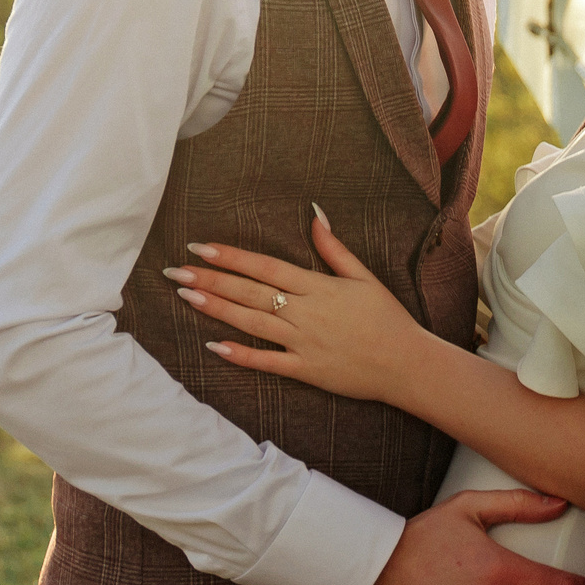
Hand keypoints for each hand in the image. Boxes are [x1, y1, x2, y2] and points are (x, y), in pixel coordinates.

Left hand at [165, 208, 421, 404]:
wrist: (407, 363)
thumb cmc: (388, 318)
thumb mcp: (364, 277)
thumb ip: (334, 248)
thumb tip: (315, 214)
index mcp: (319, 287)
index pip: (266, 267)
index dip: (232, 257)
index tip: (201, 248)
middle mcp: (307, 313)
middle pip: (251, 292)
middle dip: (211, 280)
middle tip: (176, 272)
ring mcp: (304, 343)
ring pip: (252, 323)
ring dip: (217, 309)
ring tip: (186, 297)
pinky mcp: (306, 370)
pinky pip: (268, 362)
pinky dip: (241, 355)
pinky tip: (215, 346)